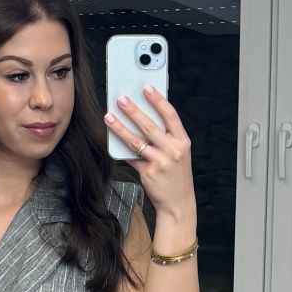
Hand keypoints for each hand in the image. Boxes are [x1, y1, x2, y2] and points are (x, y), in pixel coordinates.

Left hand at [105, 85, 194, 216]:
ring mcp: (161, 162)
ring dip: (120, 127)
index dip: (158, 100)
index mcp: (183, 141)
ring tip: (109, 117)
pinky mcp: (148, 173)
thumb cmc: (176, 175)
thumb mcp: (178, 154)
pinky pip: (132, 158)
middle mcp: (173, 150)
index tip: (146, 88)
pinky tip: (113, 141)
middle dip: (133, 110)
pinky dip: (123, 150)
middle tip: (120, 99)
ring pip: (136, 141)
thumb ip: (166, 138)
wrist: (178, 203)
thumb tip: (142, 118)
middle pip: (150, 125)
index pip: (170, 115)